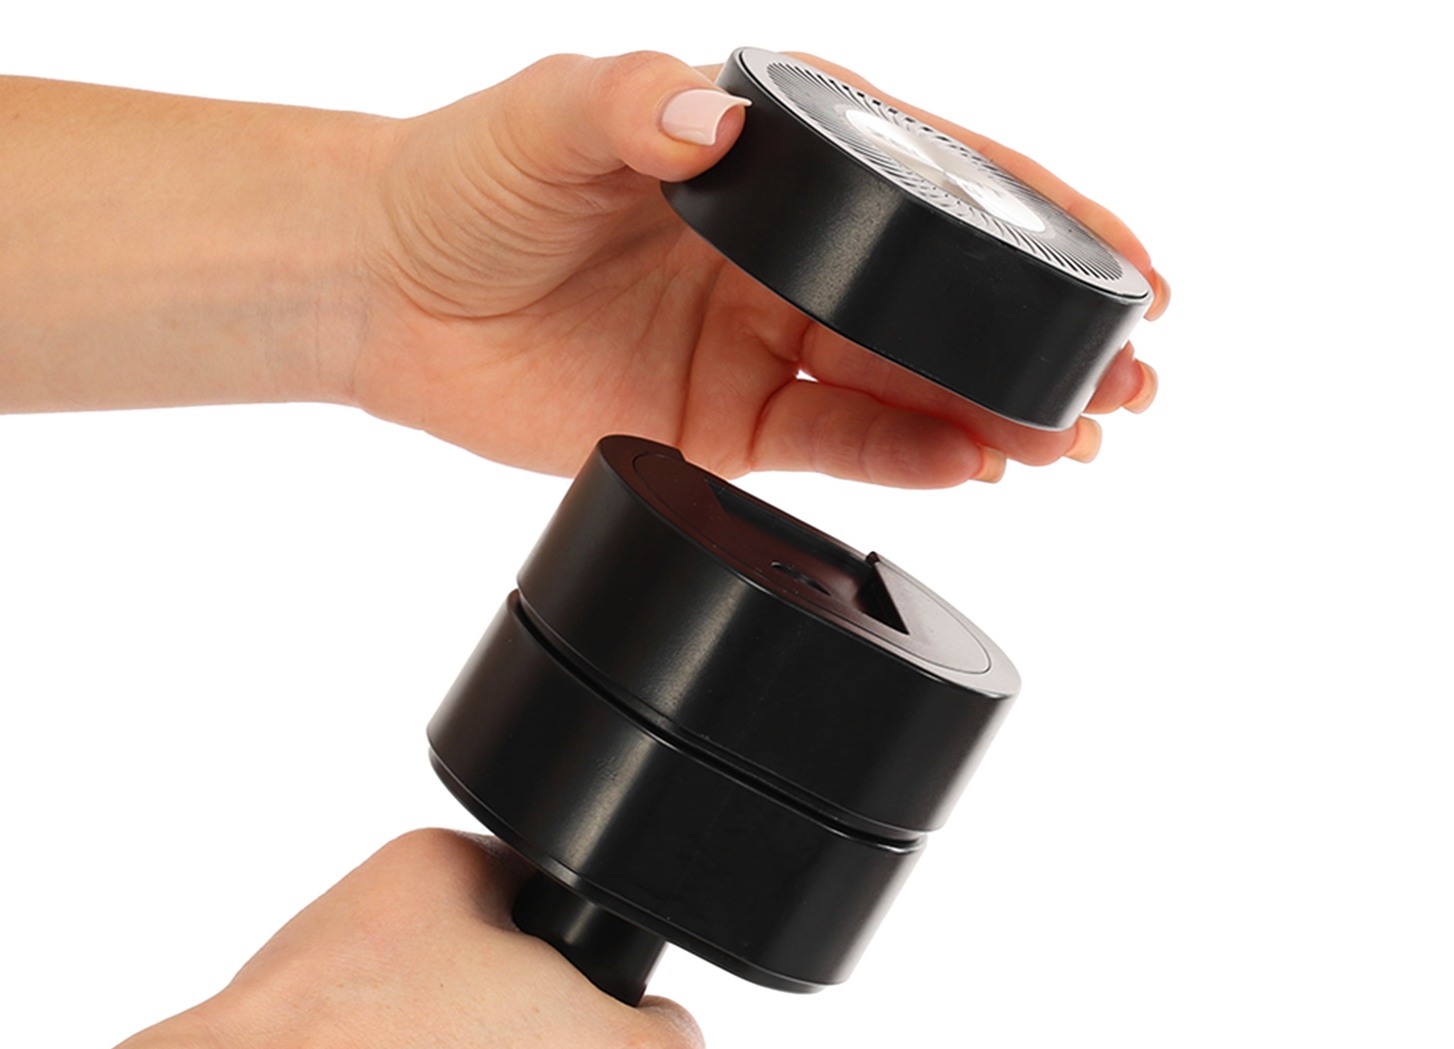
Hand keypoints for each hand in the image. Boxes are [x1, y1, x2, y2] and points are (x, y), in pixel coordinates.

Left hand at [343, 51, 1166, 484]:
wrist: (387, 294)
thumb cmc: (463, 182)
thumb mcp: (551, 119)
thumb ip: (635, 108)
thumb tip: (710, 111)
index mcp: (776, 154)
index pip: (934, 181)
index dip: (1037, 219)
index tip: (1124, 260)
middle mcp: (789, 250)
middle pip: (943, 296)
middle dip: (1044, 337)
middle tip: (1130, 379)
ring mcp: (762, 341)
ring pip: (905, 383)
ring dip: (994, 411)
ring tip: (1078, 439)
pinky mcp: (722, 424)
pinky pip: (834, 447)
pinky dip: (904, 462)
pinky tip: (972, 471)